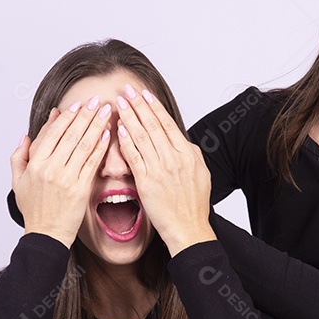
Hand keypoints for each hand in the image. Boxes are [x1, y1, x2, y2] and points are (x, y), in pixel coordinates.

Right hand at [10, 96, 111, 247]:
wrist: (46, 234)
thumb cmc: (34, 209)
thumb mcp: (18, 181)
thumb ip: (19, 156)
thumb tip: (26, 135)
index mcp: (35, 164)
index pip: (52, 132)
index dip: (66, 116)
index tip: (77, 105)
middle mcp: (50, 168)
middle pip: (70, 134)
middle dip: (85, 114)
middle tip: (96, 101)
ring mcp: (66, 178)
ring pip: (84, 144)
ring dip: (96, 125)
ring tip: (106, 111)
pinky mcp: (81, 188)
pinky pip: (93, 162)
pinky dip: (101, 146)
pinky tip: (108, 134)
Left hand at [115, 84, 216, 255]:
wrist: (189, 228)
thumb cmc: (193, 204)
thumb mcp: (199, 173)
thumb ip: (188, 154)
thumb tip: (180, 140)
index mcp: (187, 153)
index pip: (167, 123)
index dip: (154, 106)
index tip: (143, 93)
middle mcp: (175, 158)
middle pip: (153, 125)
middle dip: (138, 105)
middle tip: (126, 90)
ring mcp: (161, 169)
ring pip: (142, 137)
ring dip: (129, 117)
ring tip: (119, 103)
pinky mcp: (147, 182)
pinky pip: (134, 157)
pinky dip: (126, 141)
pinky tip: (119, 129)